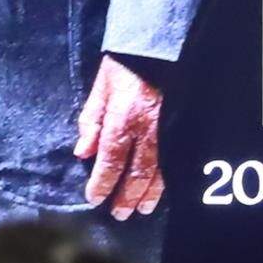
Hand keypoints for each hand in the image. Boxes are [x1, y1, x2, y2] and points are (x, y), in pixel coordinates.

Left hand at [75, 55, 166, 218]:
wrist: (159, 47)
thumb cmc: (124, 66)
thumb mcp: (99, 90)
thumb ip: (90, 122)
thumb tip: (83, 153)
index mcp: (122, 118)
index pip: (110, 160)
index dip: (103, 183)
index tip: (94, 199)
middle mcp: (147, 129)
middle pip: (137, 172)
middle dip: (127, 196)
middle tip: (119, 214)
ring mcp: (167, 130)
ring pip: (159, 171)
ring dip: (149, 194)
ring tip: (141, 209)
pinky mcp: (180, 128)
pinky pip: (174, 161)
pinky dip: (166, 180)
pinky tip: (161, 191)